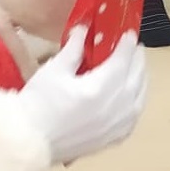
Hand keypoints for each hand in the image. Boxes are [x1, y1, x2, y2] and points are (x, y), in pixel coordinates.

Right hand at [18, 29, 148, 164]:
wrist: (29, 141)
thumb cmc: (38, 103)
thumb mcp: (54, 70)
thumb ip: (74, 49)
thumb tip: (83, 29)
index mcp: (102, 87)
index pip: (122, 59)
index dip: (127, 44)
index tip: (129, 33)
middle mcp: (116, 106)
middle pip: (136, 77)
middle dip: (137, 59)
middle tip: (134, 47)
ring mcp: (117, 125)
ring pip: (140, 97)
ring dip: (141, 79)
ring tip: (137, 69)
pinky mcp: (113, 139)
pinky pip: (134, 117)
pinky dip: (137, 102)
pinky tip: (133, 98)